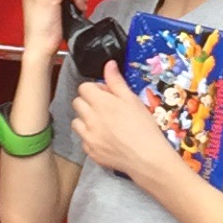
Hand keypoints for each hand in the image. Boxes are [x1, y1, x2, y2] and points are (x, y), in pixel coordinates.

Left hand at [70, 61, 181, 188]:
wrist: (146, 157)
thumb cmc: (143, 126)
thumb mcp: (132, 100)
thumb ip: (116, 82)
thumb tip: (109, 64)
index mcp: (100, 103)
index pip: (83, 87)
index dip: (95, 89)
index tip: (106, 95)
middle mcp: (89, 119)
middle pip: (77, 103)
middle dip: (88, 102)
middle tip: (105, 108)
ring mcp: (88, 136)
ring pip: (76, 122)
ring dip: (86, 120)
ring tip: (103, 124)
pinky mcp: (90, 151)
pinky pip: (83, 139)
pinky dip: (90, 137)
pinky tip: (106, 139)